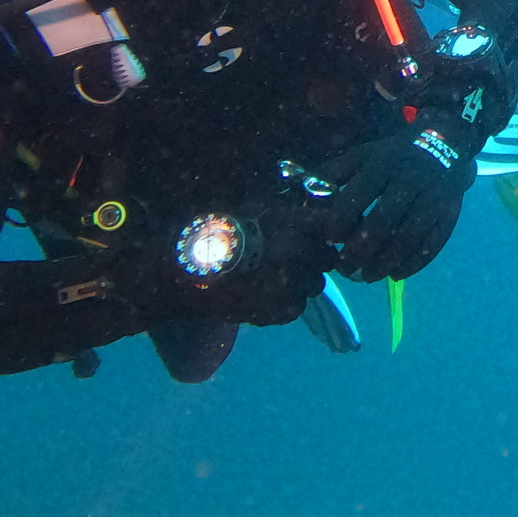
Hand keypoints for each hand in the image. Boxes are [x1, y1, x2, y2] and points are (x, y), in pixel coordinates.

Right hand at [114, 208, 328, 326]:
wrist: (184, 269)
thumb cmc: (216, 232)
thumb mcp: (254, 207)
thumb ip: (288, 208)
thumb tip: (317, 207)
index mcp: (292, 221)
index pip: (334, 226)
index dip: (327, 232)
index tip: (319, 237)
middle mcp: (297, 250)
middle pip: (328, 258)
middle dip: (314, 259)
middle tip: (290, 260)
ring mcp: (292, 282)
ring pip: (315, 284)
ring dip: (302, 282)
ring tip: (273, 278)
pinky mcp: (282, 310)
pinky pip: (297, 307)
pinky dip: (285, 303)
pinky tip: (263, 294)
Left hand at [311, 127, 477, 281]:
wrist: (445, 146)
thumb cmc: (391, 158)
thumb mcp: (361, 156)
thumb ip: (330, 174)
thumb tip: (298, 195)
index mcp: (381, 164)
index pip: (357, 196)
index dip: (340, 222)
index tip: (330, 239)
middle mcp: (408, 180)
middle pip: (382, 222)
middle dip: (360, 251)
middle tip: (344, 269)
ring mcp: (432, 198)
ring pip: (408, 238)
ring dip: (384, 263)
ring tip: (366, 276)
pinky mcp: (449, 214)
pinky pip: (433, 245)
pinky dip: (413, 265)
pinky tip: (394, 274)